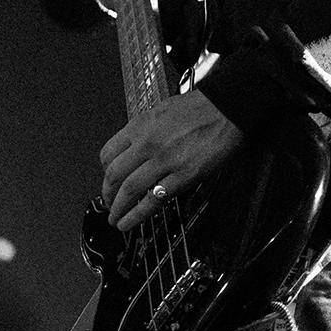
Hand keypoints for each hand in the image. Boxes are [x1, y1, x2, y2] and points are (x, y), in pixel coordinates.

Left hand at [99, 90, 243, 232]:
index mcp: (140, 127)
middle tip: (108, 204)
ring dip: (118, 209)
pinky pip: (153, 200)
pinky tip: (129, 222)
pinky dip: (137, 215)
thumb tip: (135, 149)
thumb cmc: (200, 108)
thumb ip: (144, 131)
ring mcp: (163, 161)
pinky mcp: (182, 176)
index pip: (108, 154)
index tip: (107, 180)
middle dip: (107, 195)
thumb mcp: (160, 112)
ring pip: (129, 191)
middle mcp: (147, 144)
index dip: (104, 172)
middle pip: (114, 175)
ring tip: (115, 219)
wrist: (226, 109)